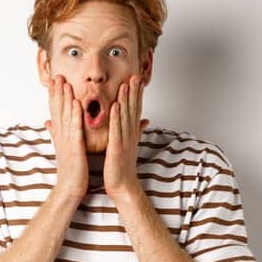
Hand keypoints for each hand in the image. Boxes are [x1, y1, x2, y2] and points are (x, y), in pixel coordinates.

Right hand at [43, 74, 87, 199]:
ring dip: (64, 98)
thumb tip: (48, 122)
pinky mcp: (74, 147)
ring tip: (64, 83)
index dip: (54, 95)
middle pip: (58, 109)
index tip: (54, 80)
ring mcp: (67, 140)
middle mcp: (61, 135)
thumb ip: (56, 133)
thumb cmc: (70, 170)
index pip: (56, 111)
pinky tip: (76, 103)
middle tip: (57, 75)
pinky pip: (75, 128)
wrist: (70, 188)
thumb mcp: (62, 148)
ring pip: (65, 115)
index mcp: (60, 135)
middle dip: (57, 92)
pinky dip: (75, 115)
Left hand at [104, 73, 149, 199]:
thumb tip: (145, 120)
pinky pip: (117, 130)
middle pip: (133, 109)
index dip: (136, 94)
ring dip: (127, 99)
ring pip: (126, 116)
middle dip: (135, 92)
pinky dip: (116, 117)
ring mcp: (125, 140)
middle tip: (136, 75)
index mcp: (131, 133)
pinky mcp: (117, 148)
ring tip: (127, 83)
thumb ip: (136, 131)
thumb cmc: (122, 167)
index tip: (136, 79)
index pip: (135, 110)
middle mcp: (130, 134)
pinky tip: (115, 105)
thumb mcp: (129, 145)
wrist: (122, 186)